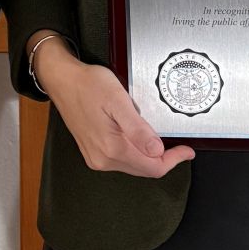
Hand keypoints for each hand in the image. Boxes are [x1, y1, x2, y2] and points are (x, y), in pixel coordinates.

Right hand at [32, 34, 193, 177]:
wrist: (62, 80)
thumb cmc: (87, 84)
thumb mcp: (117, 100)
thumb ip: (137, 128)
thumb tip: (157, 150)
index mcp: (112, 148)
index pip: (152, 167)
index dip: (173, 160)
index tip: (186, 151)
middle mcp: (102, 159)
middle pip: (144, 169)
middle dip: (163, 158)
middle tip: (177, 144)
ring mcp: (95, 157)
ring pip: (133, 165)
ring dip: (148, 155)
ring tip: (154, 135)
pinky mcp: (92, 152)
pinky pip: (121, 160)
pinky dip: (134, 152)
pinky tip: (137, 137)